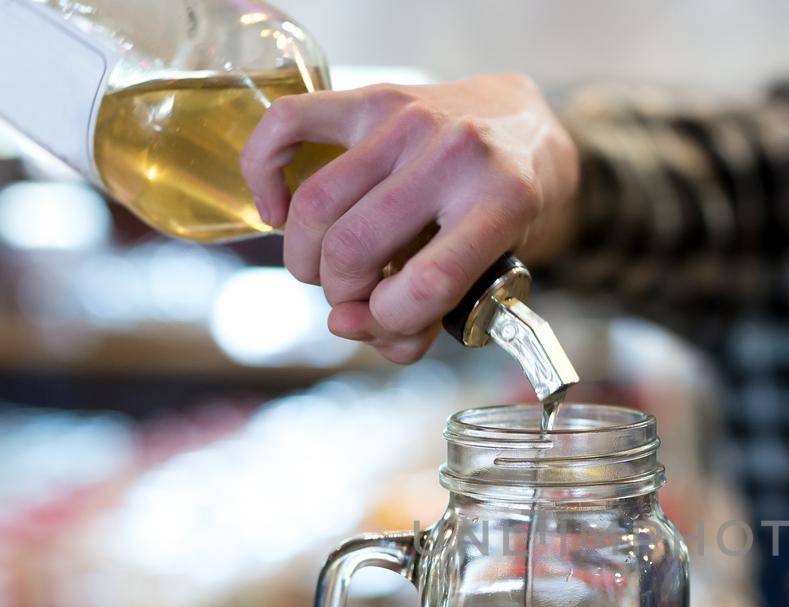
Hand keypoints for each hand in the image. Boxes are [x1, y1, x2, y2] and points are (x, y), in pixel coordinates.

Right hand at [241, 73, 578, 363]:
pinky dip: (263, 173)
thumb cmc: (504, 216)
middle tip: (354, 298)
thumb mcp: (492, 276)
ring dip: (306, 259)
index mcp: (503, 203)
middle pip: (355, 246)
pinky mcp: (371, 98)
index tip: (384, 322)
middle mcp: (456, 154)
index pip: (428, 283)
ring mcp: (408, 120)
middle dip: (341, 294)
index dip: (391, 320)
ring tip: (325, 271)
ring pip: (317, 203)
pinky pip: (286, 124)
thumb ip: (425, 318)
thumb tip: (346, 327)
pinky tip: (276, 212)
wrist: (525, 128)